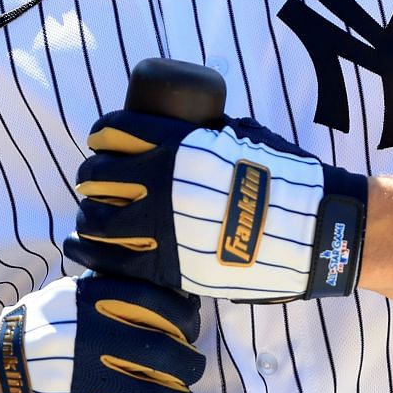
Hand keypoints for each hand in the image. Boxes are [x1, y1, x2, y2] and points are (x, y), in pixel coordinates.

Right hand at [0, 274, 204, 392]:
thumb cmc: (30, 335)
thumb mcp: (62, 298)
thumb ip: (105, 295)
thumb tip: (158, 293)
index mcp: (89, 303)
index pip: (161, 307)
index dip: (185, 320)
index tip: (189, 328)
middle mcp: (89, 340)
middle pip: (168, 357)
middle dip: (189, 367)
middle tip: (191, 371)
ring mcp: (82, 384)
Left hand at [63, 112, 368, 301]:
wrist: (310, 230)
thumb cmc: (281, 179)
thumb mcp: (240, 137)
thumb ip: (207, 134)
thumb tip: (189, 125)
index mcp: (178, 146)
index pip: (115, 131)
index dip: (101, 134)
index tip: (101, 141)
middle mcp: (162, 184)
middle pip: (98, 176)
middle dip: (91, 177)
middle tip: (96, 183)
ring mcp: (162, 228)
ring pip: (97, 220)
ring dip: (89, 217)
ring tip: (91, 220)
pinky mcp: (169, 267)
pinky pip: (114, 262)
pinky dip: (93, 254)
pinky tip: (83, 250)